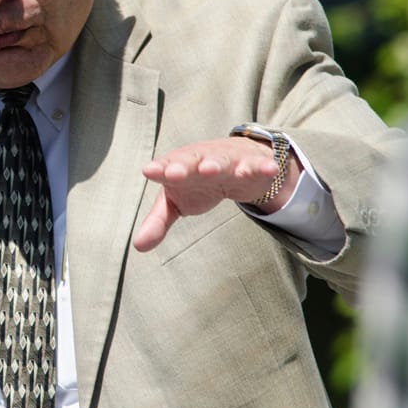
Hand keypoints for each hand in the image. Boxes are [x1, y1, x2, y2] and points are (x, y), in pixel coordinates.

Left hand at [133, 136, 296, 251]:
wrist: (236, 162)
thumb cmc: (197, 182)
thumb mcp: (176, 202)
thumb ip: (158, 222)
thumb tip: (138, 246)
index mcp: (178, 167)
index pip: (166, 167)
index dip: (159, 169)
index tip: (149, 171)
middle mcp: (200, 160)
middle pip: (191, 161)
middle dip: (183, 165)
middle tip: (174, 172)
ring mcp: (227, 160)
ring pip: (222, 161)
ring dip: (216, 164)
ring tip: (212, 170)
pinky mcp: (251, 164)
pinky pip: (257, 165)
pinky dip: (262, 166)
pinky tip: (269, 169)